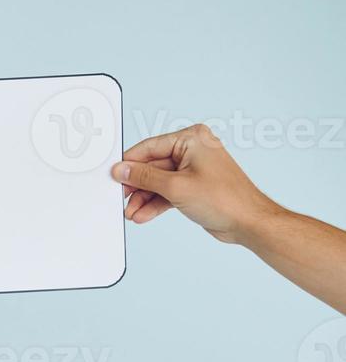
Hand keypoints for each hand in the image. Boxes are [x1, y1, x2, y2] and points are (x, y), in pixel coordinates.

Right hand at [110, 124, 284, 245]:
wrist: (248, 222)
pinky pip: (166, 192)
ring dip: (144, 198)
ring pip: (158, 182)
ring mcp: (192, 169)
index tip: (114, 176)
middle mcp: (192, 151)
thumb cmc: (226, 199)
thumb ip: (145, 177)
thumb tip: (122, 170)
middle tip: (122, 199)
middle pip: (152, 166)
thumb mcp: (176, 187)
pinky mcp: (192, 186)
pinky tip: (143, 215)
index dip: (130, 163)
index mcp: (192, 139)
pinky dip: (155, 203)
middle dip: (137, 187)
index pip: (150, 147)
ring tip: (132, 212)